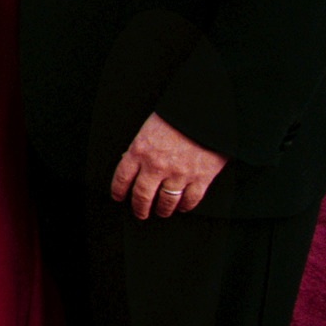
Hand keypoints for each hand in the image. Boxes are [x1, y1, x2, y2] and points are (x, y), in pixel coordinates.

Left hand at [110, 112, 228, 219]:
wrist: (206, 113)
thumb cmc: (177, 116)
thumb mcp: (150, 128)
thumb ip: (141, 147)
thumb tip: (130, 160)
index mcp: (140, 150)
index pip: (122, 178)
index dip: (119, 191)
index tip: (119, 197)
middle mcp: (156, 166)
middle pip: (142, 195)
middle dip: (139, 208)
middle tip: (140, 213)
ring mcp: (179, 174)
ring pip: (166, 202)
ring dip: (162, 210)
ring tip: (161, 212)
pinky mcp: (201, 178)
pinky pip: (191, 200)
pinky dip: (185, 206)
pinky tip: (182, 207)